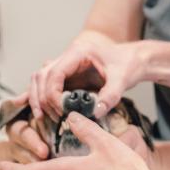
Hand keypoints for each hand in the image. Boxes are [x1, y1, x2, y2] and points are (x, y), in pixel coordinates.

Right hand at [29, 38, 148, 120]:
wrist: (135, 60)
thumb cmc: (130, 64)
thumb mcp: (123, 79)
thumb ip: (110, 95)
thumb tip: (95, 113)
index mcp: (79, 52)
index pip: (55, 73)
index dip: (52, 94)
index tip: (62, 110)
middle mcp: (68, 56)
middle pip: (42, 76)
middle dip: (43, 99)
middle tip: (54, 118)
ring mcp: (66, 65)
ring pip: (40, 79)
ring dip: (39, 98)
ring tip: (45, 117)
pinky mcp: (69, 75)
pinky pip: (48, 84)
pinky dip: (41, 96)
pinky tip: (35, 108)